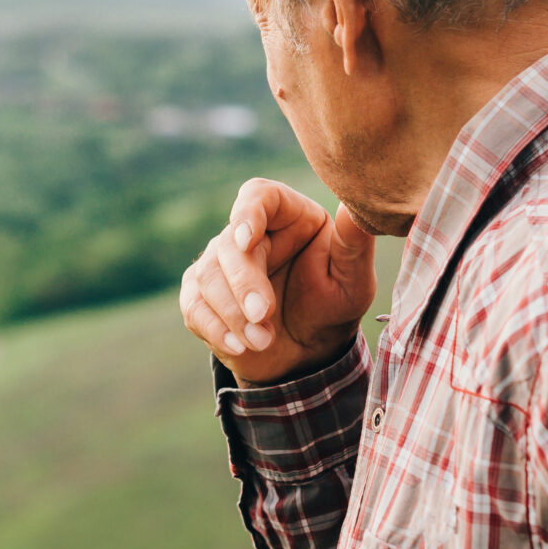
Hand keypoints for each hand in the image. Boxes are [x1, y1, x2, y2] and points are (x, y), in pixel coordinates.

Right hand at [179, 178, 376, 384]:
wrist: (308, 353)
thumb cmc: (333, 307)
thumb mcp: (353, 281)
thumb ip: (354, 244)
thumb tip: (353, 206)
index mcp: (288, 217)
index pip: (258, 195)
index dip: (247, 212)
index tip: (246, 240)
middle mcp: (250, 235)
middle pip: (229, 244)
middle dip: (243, 284)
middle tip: (262, 315)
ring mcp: (220, 264)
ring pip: (207, 275)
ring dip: (233, 313)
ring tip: (262, 341)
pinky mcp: (202, 295)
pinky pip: (193, 306)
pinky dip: (214, 328)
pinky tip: (238, 346)